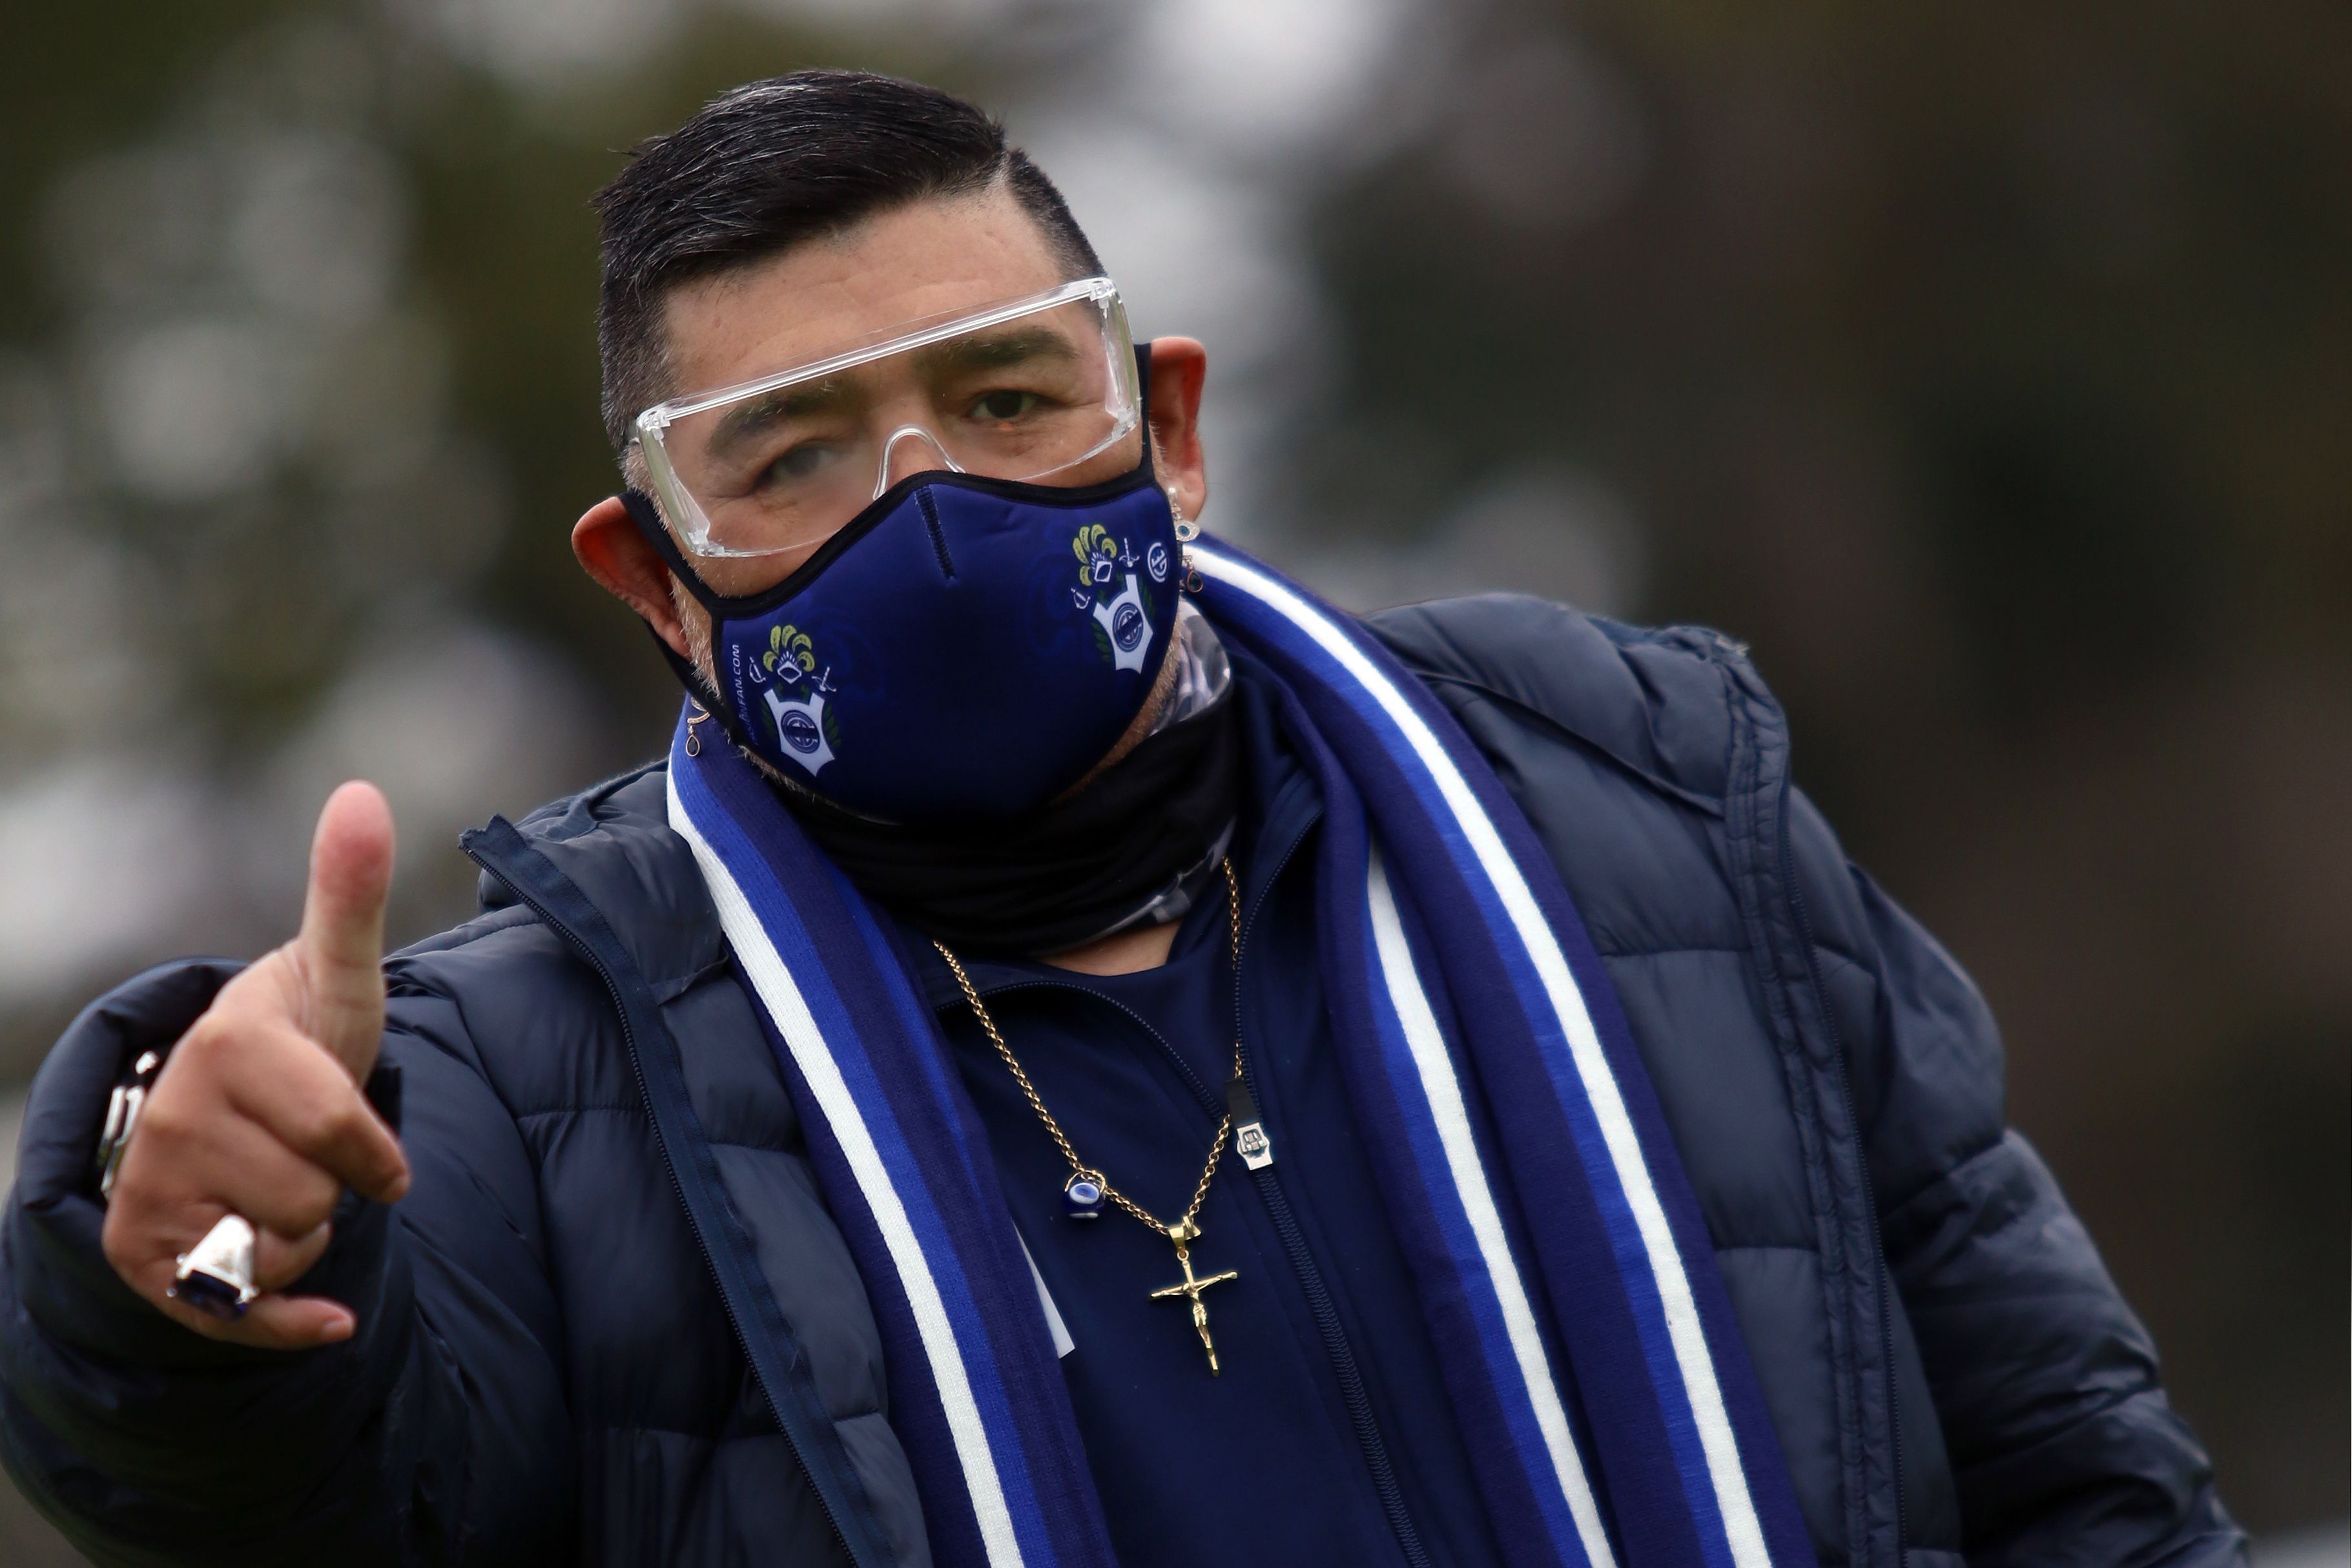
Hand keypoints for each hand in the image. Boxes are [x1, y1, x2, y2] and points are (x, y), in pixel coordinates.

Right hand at [102, 782, 411, 1349]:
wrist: (239, 1115)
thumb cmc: (305, 1040)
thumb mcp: (340, 973)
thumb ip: (350, 893)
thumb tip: (362, 792)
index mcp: (227, 1046)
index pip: (339, 1133)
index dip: (377, 1153)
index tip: (374, 1147)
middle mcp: (173, 1118)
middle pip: (311, 1200)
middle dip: (334, 1189)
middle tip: (307, 1156)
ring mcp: (150, 1188)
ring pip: (280, 1251)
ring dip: (308, 1237)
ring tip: (282, 1190)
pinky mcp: (144, 1256)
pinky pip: (239, 1315)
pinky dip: (292, 1321)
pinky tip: (321, 1313)